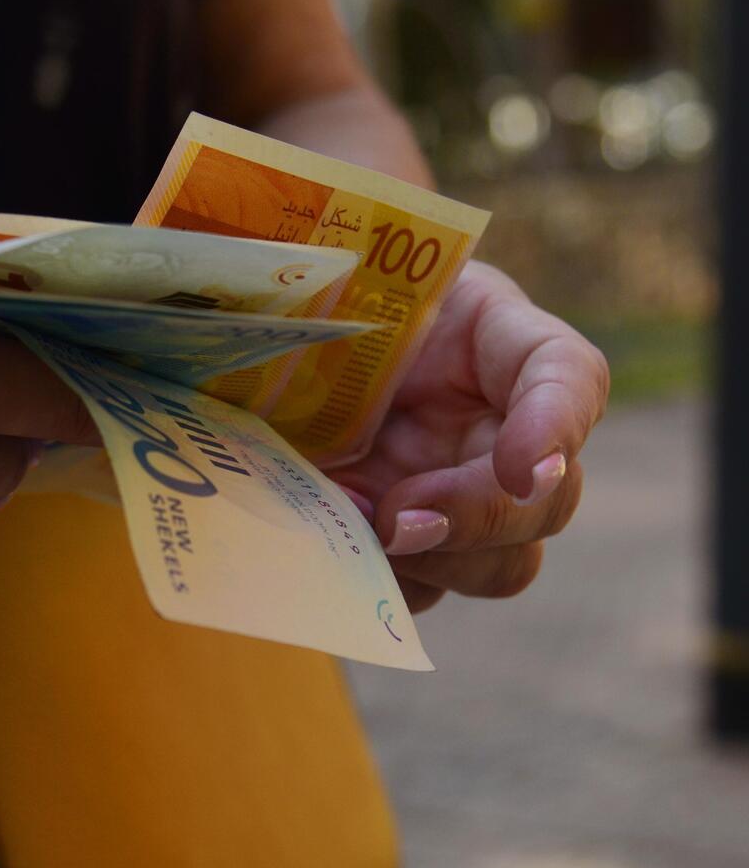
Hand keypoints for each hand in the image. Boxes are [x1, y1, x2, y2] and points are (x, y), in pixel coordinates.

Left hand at [332, 261, 609, 613]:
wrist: (299, 342)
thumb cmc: (337, 296)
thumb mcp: (350, 277)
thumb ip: (351, 310)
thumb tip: (336, 417)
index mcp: (504, 345)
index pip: (569, 377)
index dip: (556, 427)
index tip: (518, 467)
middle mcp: (503, 432)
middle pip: (551, 501)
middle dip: (480, 519)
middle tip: (397, 518)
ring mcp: (462, 497)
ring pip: (502, 566)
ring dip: (434, 562)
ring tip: (350, 525)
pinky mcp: (416, 543)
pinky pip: (425, 590)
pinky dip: (384, 583)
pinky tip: (333, 548)